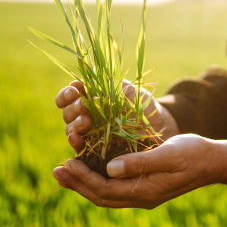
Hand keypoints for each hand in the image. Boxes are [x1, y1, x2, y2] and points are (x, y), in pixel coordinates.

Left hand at [52, 134, 226, 208]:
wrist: (214, 161)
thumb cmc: (193, 153)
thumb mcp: (167, 154)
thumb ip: (139, 162)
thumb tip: (109, 168)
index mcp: (144, 191)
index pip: (105, 189)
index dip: (83, 178)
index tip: (67, 162)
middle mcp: (141, 197)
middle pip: (101, 196)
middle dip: (77, 184)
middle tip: (56, 171)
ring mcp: (143, 194)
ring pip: (107, 194)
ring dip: (84, 184)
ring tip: (66, 172)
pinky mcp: (146, 186)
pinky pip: (116, 188)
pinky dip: (99, 180)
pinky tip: (91, 169)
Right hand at [55, 80, 179, 152]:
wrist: (159, 126)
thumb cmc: (142, 105)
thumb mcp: (127, 90)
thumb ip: (108, 84)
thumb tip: (86, 76)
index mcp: (89, 99)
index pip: (68, 97)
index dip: (67, 94)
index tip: (75, 91)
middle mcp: (85, 117)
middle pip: (67, 113)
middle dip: (73, 109)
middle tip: (84, 108)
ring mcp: (89, 135)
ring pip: (71, 130)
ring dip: (74, 126)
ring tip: (85, 122)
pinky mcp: (95, 151)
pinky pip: (80, 149)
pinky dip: (75, 144)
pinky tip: (77, 140)